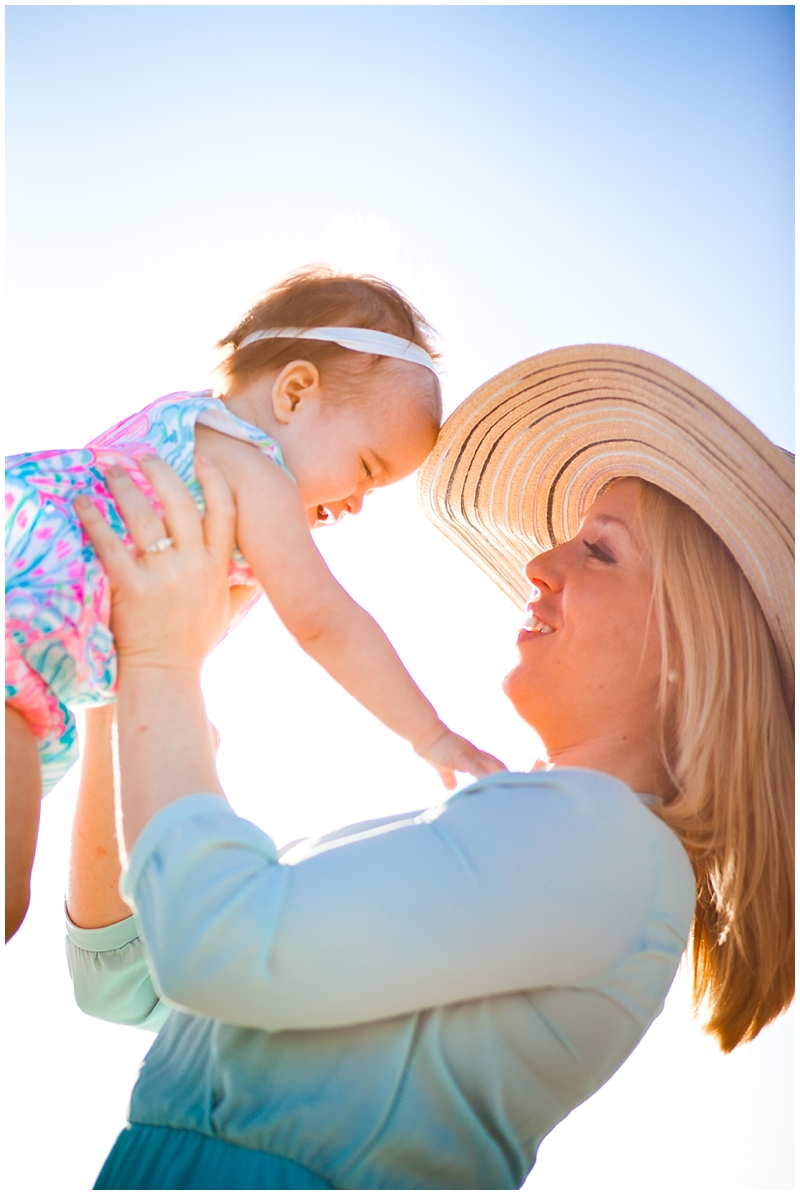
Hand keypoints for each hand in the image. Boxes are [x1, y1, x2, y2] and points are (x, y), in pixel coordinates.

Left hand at [74, 454, 235, 676]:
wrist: (167, 673)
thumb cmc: (194, 640)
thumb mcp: (227, 607)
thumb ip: (242, 581)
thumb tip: (259, 563)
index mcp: (217, 565)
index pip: (224, 511)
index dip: (214, 480)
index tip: (202, 458)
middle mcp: (193, 565)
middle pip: (179, 502)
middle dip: (160, 471)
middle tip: (144, 455)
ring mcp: (162, 576)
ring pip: (143, 516)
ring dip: (124, 486)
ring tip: (111, 469)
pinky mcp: (132, 588)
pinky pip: (110, 544)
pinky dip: (94, 519)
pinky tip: (84, 501)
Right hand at [415, 726, 506, 790]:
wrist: (425, 734)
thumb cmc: (433, 749)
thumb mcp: (442, 767)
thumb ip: (448, 776)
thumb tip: (450, 788)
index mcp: (473, 756)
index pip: (494, 764)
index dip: (504, 773)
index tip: (515, 784)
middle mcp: (475, 754)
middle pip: (498, 765)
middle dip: (510, 776)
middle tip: (523, 788)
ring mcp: (470, 755)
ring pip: (492, 766)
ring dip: (503, 777)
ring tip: (515, 789)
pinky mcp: (461, 758)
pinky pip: (476, 769)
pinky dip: (484, 777)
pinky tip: (491, 785)